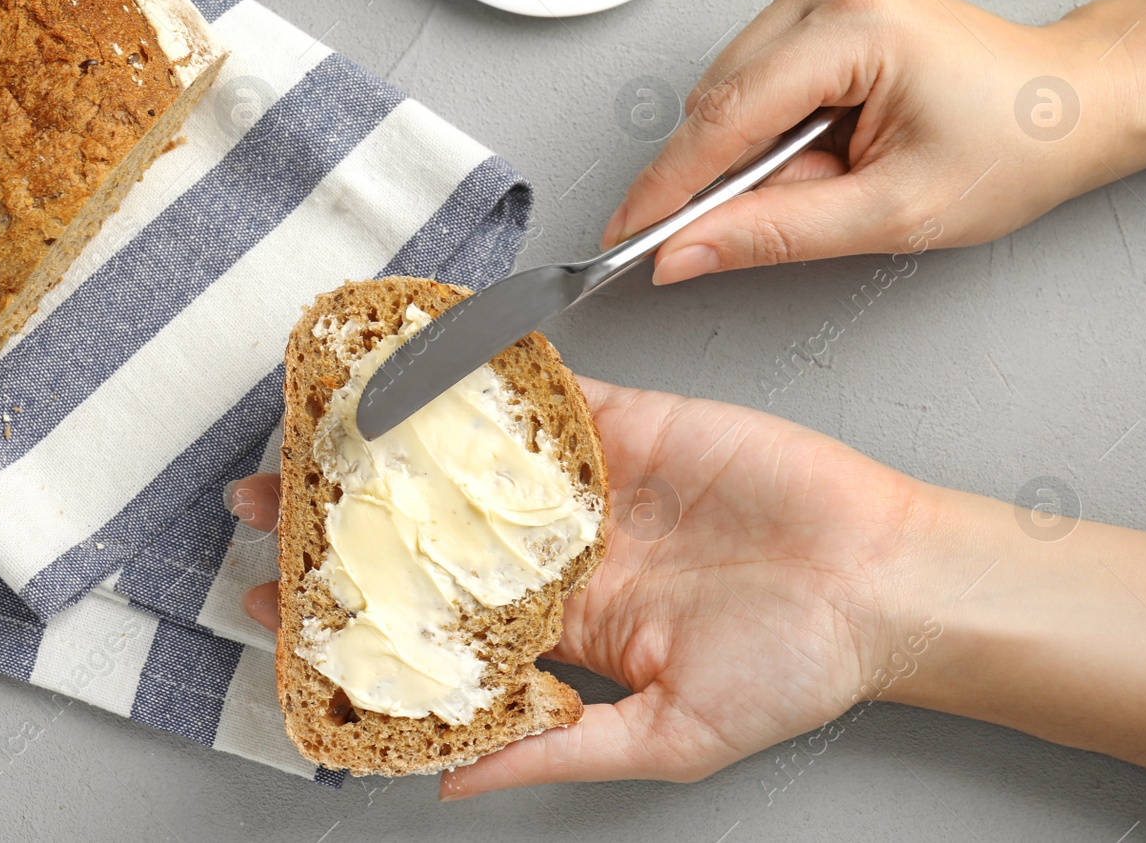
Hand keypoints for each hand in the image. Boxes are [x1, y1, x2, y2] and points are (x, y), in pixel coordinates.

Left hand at [235, 376, 924, 797]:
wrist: (884, 579)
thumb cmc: (795, 667)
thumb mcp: (667, 737)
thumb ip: (556, 746)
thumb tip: (452, 780)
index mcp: (567, 626)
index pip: (435, 615)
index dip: (356, 609)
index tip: (274, 603)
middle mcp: (568, 549)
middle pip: (433, 527)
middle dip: (346, 516)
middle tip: (261, 500)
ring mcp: (594, 481)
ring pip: (471, 454)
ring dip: (390, 441)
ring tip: (307, 431)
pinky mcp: (629, 421)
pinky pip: (543, 394)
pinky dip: (481, 373)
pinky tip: (417, 365)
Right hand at [603, 0, 1145, 283]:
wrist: (1069, 103)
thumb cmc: (1011, 148)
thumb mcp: (891, 215)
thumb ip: (773, 234)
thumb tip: (681, 252)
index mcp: (857, 26)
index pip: (724, 117)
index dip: (667, 188)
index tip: (625, 237)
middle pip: (718, 100)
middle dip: (730, 175)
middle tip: (790, 213)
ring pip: (727, 88)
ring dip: (754, 151)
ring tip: (833, 172)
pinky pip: (751, 72)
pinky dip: (770, 125)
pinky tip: (822, 142)